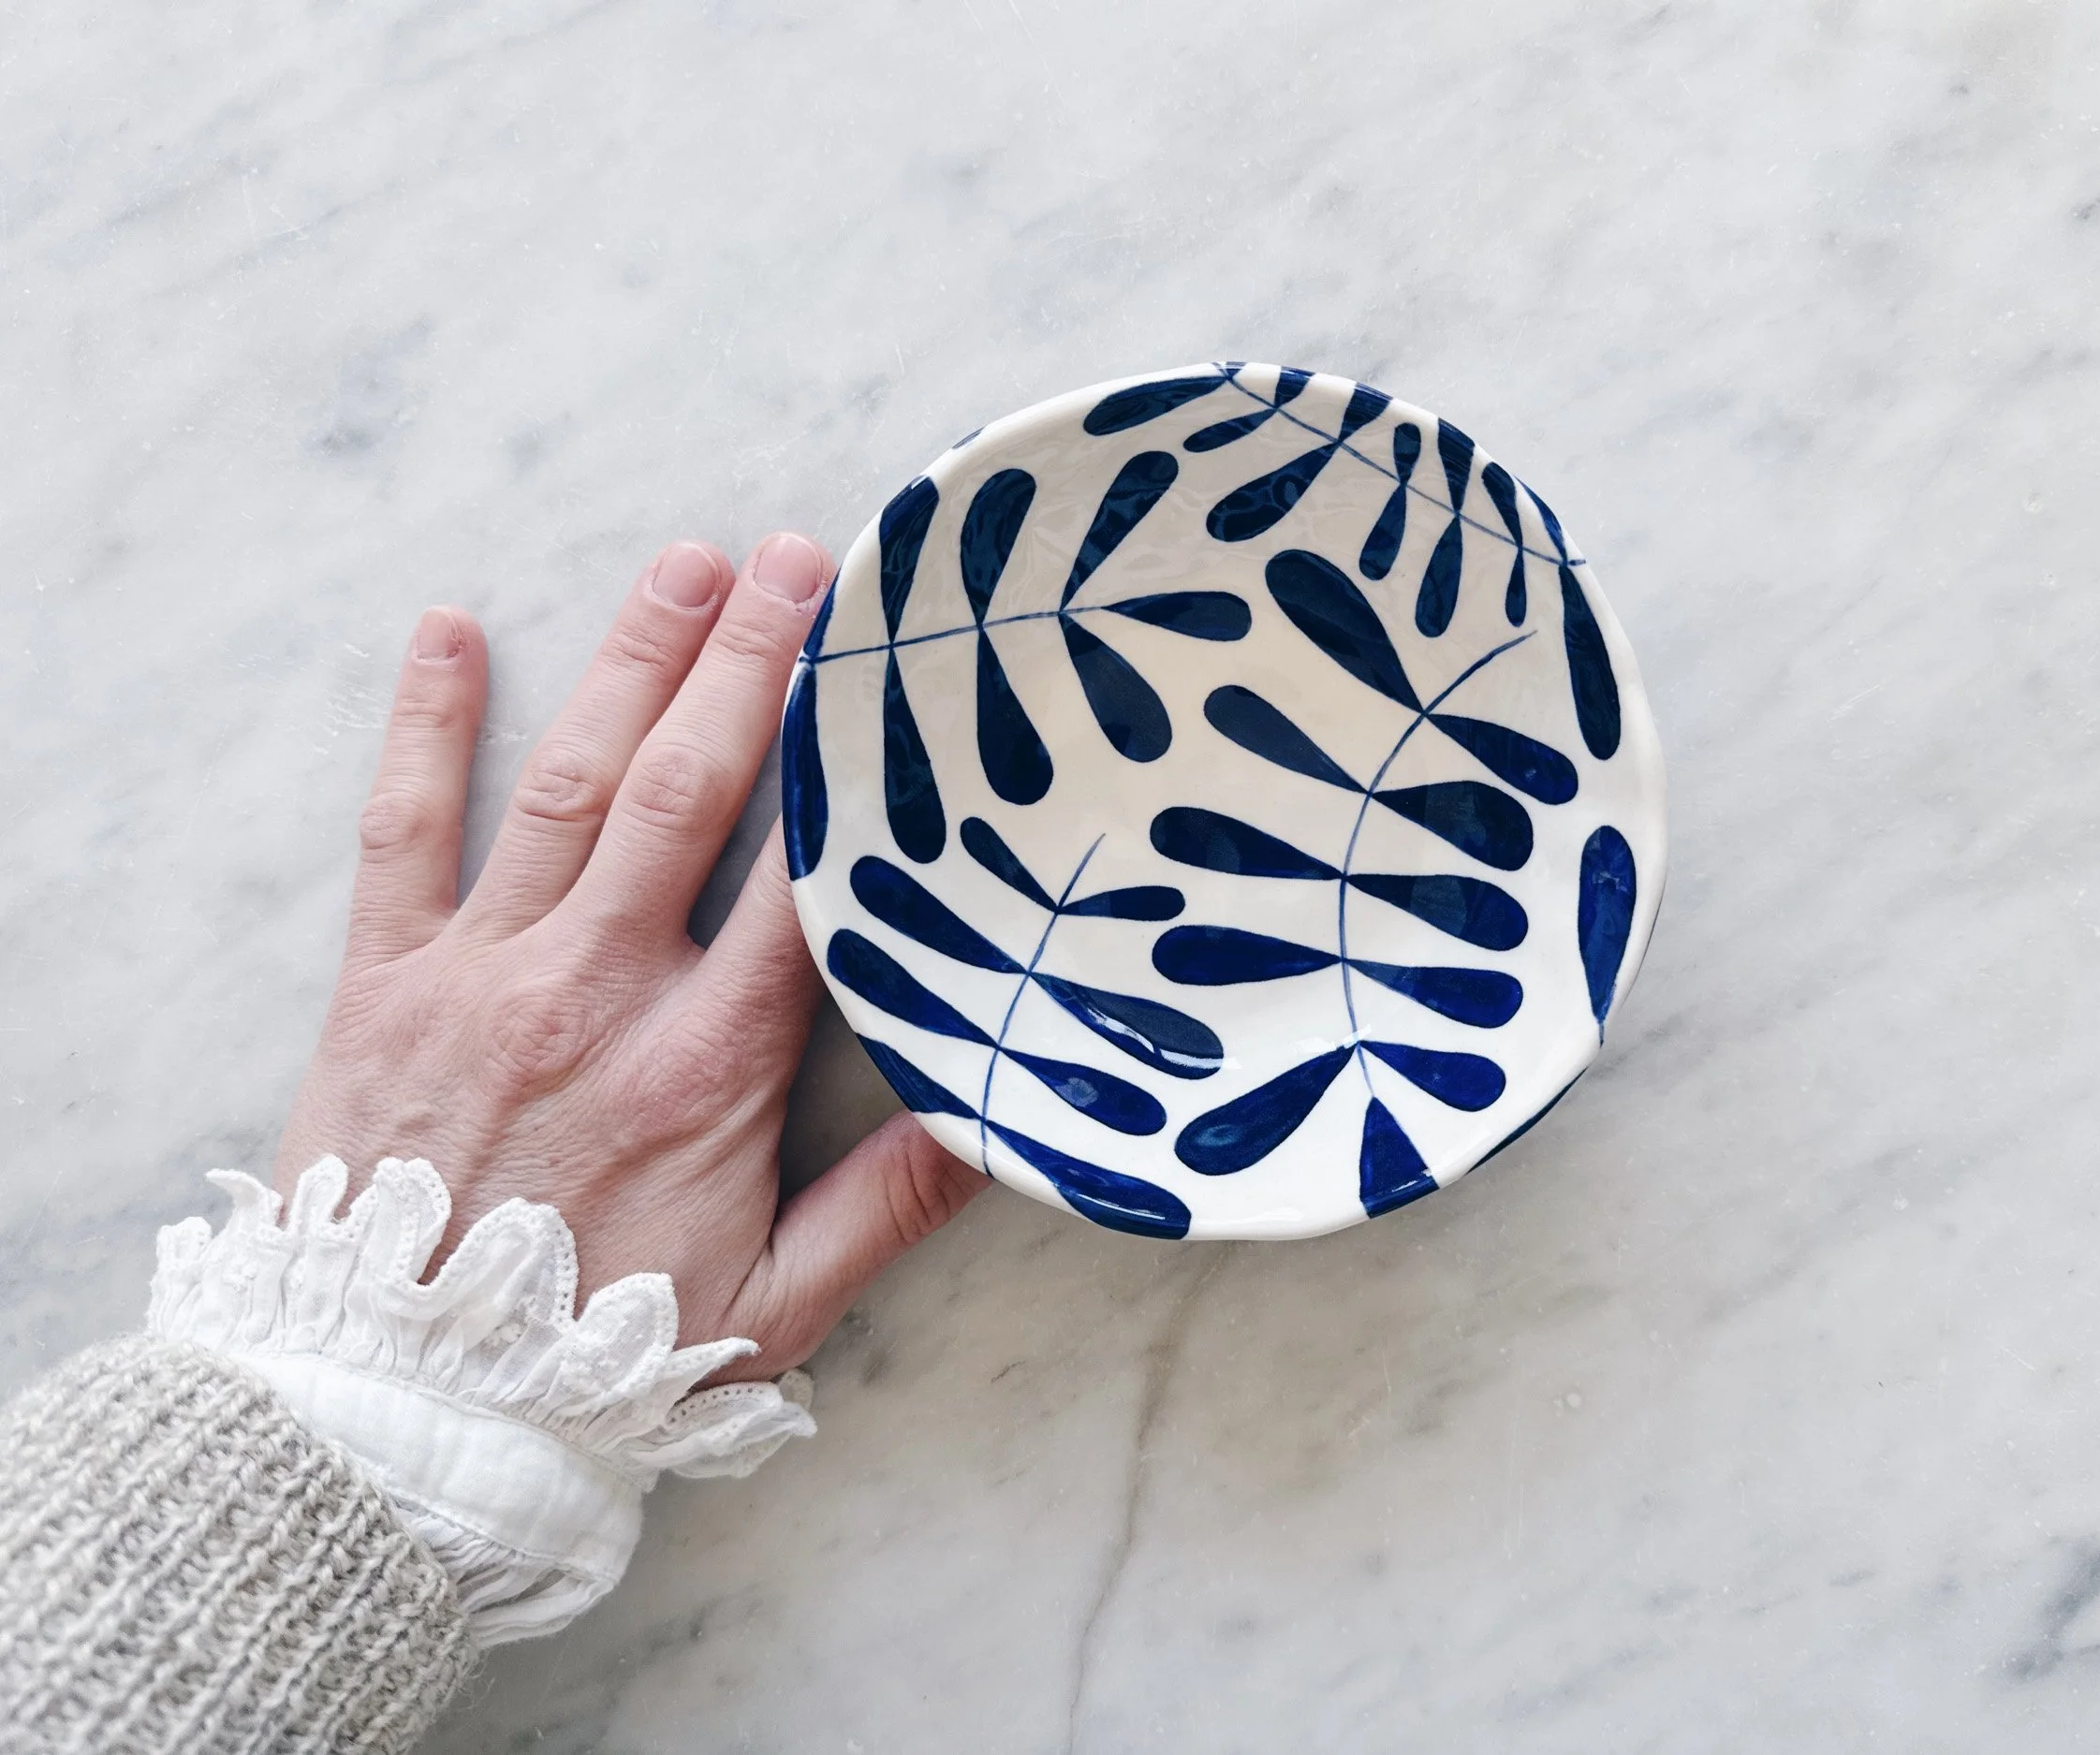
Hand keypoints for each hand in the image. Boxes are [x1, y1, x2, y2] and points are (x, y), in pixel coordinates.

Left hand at [275, 534, 985, 1383]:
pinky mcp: (383, 981)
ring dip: (629, 663)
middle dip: (749, 664)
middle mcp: (599, 988)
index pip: (801, 878)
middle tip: (799, 558)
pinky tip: (447, 631)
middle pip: (689, 791)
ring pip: (570, 785)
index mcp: (707, 1060)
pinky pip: (402, 831)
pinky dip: (423, 726)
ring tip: (686, 566)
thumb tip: (1006, 1118)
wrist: (397, 1398)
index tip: (893, 673)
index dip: (849, 767)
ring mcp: (484, 972)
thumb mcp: (774, 1300)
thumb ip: (891, 1205)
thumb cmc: (598, 1353)